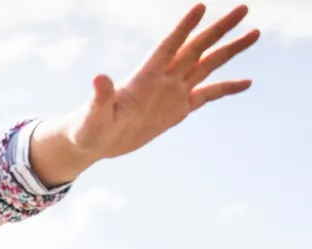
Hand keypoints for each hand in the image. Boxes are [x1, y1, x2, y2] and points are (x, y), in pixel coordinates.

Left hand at [33, 4, 258, 184]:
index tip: (201, 6)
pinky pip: (207, 96)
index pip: (168, 47)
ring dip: (229, 50)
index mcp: (144, 78)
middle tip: (244, 7)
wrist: (92, 143)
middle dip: (219, 29)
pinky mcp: (177, 110)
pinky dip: (226, 89)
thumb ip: (100, 96)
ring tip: (255, 32)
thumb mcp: (94, 115)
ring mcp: (172, 93)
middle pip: (196, 49)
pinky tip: (247, 82)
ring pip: (207, 66)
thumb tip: (99, 77)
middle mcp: (162, 80)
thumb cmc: (87, 128)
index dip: (183, 28)